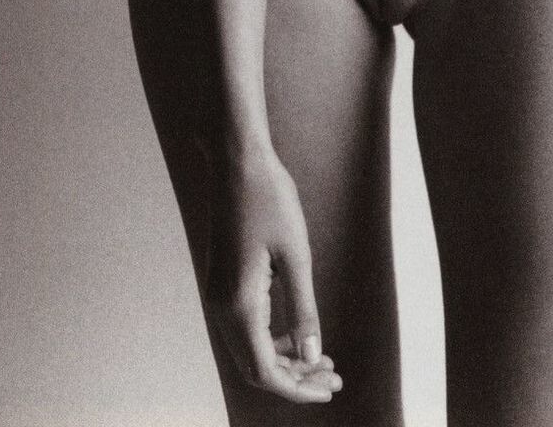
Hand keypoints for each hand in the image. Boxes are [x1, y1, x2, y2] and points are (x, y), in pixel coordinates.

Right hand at [200, 143, 342, 403]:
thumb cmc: (270, 199)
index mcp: (240, 305)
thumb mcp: (297, 254)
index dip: (298, 389)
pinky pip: (245, 330)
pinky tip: (299, 335)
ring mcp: (219, 296)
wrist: (237, 162)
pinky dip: (272, 341)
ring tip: (323, 359)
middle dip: (295, 379)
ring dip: (285, 361)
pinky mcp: (223, 284)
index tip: (329, 389)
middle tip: (333, 377)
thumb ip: (304, 309)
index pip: (266, 371)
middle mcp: (222, 308)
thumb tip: (312, 357)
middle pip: (256, 367)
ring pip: (249, 351)